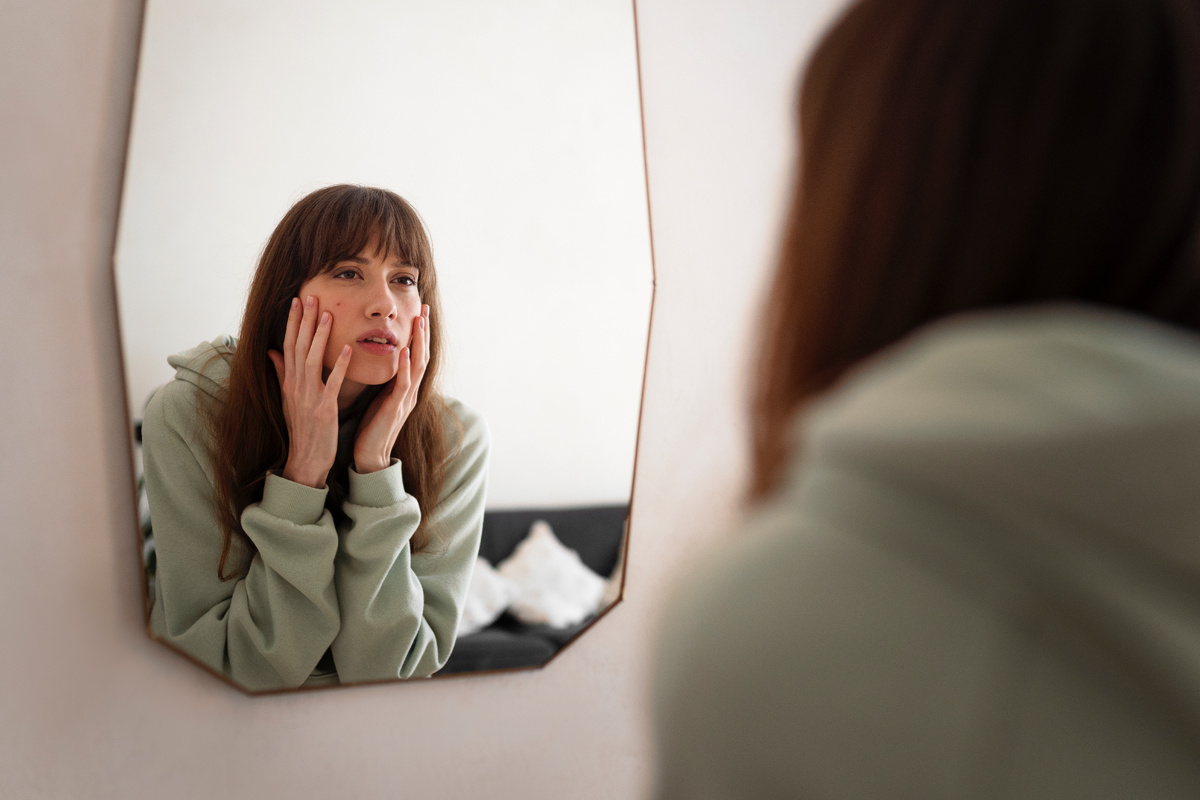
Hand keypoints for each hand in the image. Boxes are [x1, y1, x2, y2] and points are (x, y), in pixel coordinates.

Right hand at [267, 295, 352, 488]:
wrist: (305, 459)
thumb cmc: (301, 428)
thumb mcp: (288, 398)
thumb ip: (282, 372)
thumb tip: (271, 351)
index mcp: (289, 381)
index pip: (288, 345)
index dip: (292, 322)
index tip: (297, 300)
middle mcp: (296, 385)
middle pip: (298, 347)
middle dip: (304, 321)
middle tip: (310, 296)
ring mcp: (309, 397)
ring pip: (312, 360)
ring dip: (320, 337)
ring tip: (328, 315)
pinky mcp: (324, 409)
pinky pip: (332, 383)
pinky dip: (341, 365)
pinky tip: (349, 348)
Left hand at [353, 304, 429, 473]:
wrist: (370, 455)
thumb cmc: (372, 426)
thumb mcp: (379, 396)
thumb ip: (384, 378)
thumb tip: (380, 358)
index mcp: (405, 387)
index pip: (416, 354)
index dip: (419, 333)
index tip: (419, 311)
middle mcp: (410, 391)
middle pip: (422, 355)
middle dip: (424, 331)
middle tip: (424, 307)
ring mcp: (406, 400)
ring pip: (418, 366)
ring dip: (419, 342)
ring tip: (419, 321)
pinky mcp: (396, 409)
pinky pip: (403, 384)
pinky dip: (405, 367)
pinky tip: (405, 351)